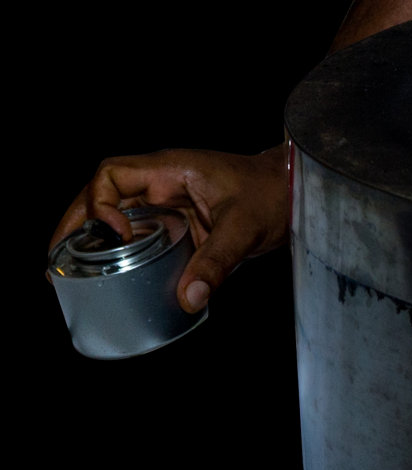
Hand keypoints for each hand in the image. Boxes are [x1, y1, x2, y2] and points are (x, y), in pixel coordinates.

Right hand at [50, 145, 291, 312]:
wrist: (298, 194)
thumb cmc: (274, 196)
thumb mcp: (245, 229)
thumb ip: (217, 261)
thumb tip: (189, 299)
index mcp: (172, 170)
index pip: (112, 175)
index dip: (100, 204)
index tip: (115, 235)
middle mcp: (164, 182)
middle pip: (102, 195)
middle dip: (75, 225)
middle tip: (54, 261)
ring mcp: (170, 201)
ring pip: (115, 213)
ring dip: (92, 238)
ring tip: (67, 272)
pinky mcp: (180, 220)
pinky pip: (139, 231)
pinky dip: (120, 250)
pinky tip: (110, 276)